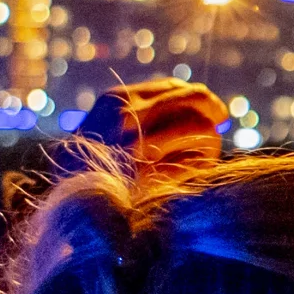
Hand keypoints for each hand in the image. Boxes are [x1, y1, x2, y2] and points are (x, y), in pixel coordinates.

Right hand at [63, 80, 229, 182]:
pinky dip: (201, 163)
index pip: (175, 88)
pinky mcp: (148, 175)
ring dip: (211, 140)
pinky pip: (194, 161)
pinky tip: (195, 172)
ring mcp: (136, 144)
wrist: (72, 206)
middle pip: (194, 100)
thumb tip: (204, 101)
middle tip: (221, 124)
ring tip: (207, 154)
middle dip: (213, 112)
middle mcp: (126, 116)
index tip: (215, 112)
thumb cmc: (97, 166)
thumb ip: (148, 110)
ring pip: (198, 126)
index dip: (201, 98)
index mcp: (117, 100)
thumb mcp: (112, 125)